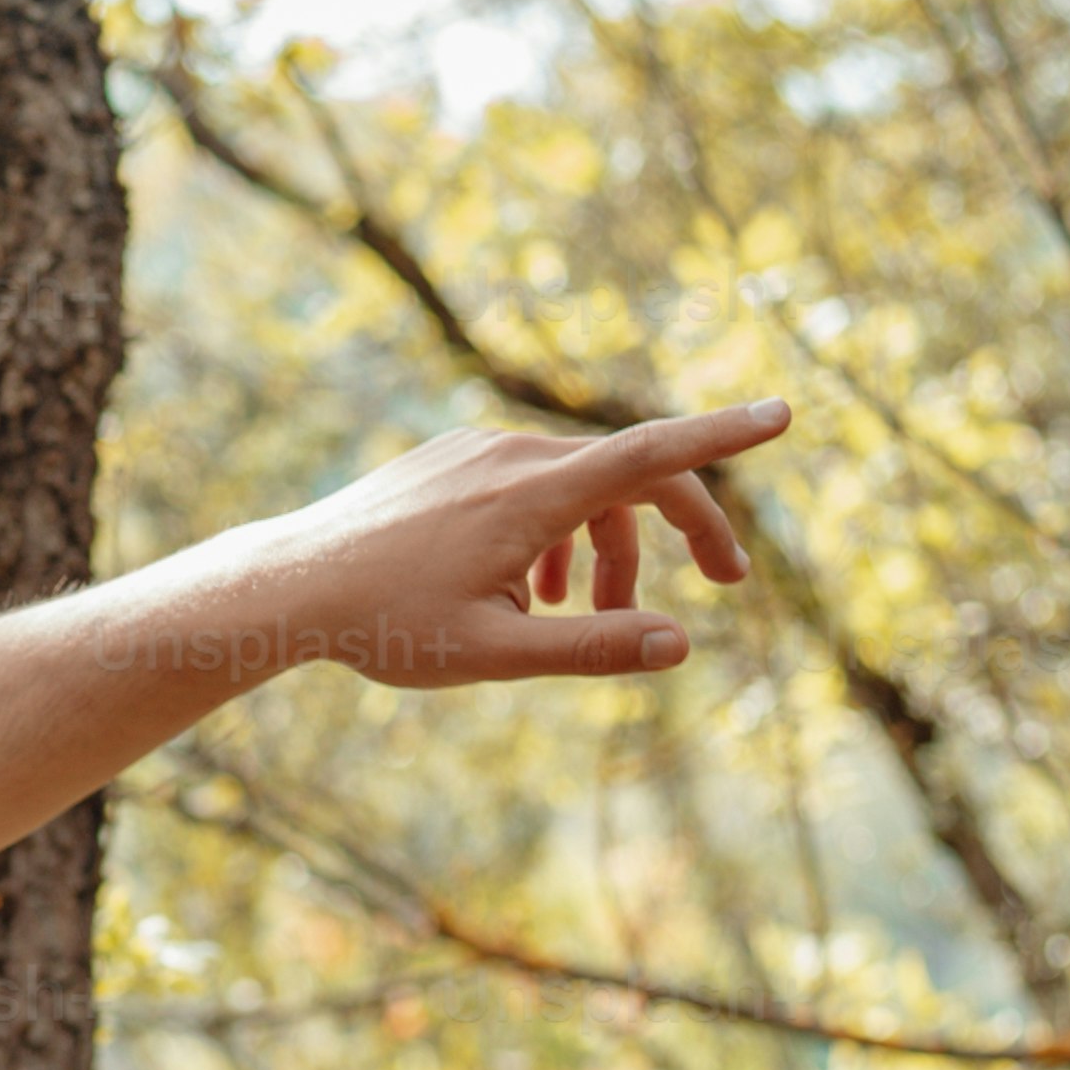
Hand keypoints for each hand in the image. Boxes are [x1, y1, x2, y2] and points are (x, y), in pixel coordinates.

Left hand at [175, 400, 788, 689]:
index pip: (652, 454)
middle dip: (684, 528)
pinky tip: (525, 595)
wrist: (284, 587)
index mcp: (532, 495)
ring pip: (579, 487)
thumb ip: (591, 650)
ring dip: (605, 548)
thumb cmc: (383, 627)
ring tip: (577, 619)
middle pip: (631, 476)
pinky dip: (554, 533)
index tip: (784, 415)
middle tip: (726, 584)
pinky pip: (530, 485)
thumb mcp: (493, 655)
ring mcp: (479, 450)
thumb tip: (681, 645)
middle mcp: (512, 455)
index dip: (724, 437)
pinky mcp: (453, 459)